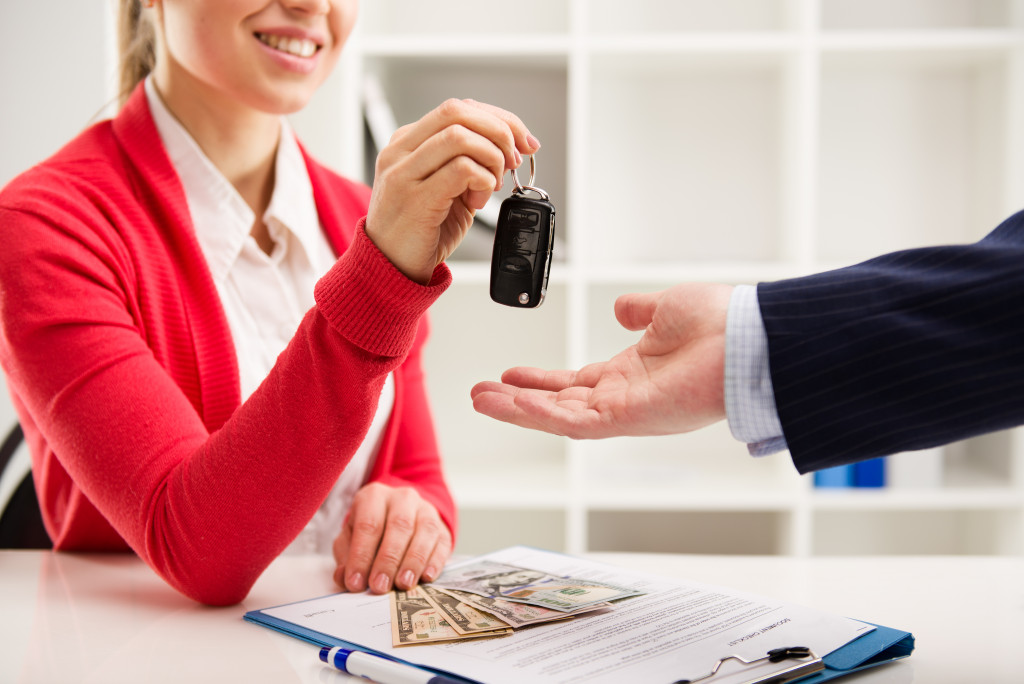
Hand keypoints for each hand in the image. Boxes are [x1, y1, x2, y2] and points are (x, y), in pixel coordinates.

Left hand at [332, 482, 451, 593]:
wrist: (401, 516)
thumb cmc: (371, 529)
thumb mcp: (351, 536)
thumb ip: (346, 556)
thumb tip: (345, 579)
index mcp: (374, 496)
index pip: (368, 525)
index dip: (361, 556)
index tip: (356, 582)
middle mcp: (402, 498)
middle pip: (399, 527)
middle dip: (388, 560)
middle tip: (380, 586)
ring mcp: (426, 510)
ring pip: (424, 532)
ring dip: (413, 562)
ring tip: (403, 584)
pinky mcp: (442, 528)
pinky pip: (442, 543)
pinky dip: (435, 561)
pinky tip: (426, 577)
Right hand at [366, 98, 539, 283]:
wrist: (390, 267)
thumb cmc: (419, 231)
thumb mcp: (446, 188)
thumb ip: (469, 164)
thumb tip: (511, 148)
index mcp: (408, 142)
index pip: (459, 108)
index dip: (499, 119)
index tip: (524, 141)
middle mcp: (401, 150)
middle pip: (458, 112)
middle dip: (500, 131)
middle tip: (514, 160)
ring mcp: (404, 172)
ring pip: (460, 136)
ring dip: (491, 158)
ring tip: (492, 186)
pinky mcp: (415, 198)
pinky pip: (461, 169)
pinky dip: (483, 180)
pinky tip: (479, 200)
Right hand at [471, 283, 734, 437]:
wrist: (748, 337)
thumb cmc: (722, 324)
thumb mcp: (667, 308)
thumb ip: (640, 310)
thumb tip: (622, 307)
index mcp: (632, 374)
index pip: (574, 384)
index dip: (539, 381)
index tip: (508, 375)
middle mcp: (625, 397)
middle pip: (558, 405)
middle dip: (517, 401)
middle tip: (482, 395)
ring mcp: (626, 411)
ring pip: (558, 418)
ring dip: (518, 410)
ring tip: (480, 400)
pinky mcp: (629, 417)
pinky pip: (575, 421)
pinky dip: (541, 413)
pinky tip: (512, 402)